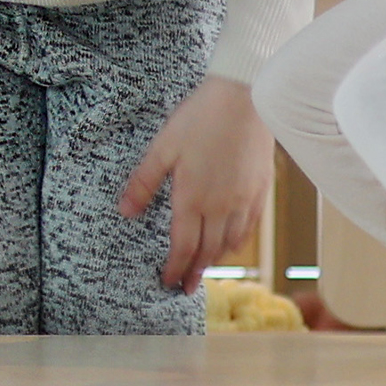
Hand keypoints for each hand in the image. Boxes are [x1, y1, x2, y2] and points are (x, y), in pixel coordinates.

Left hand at [123, 77, 272, 290]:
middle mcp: (220, 207)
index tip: (168, 281)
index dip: (175, 268)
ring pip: (230, 243)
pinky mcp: (259, 192)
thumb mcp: (163, 148)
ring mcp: (243, 201)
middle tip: (186, 287)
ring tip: (205, 267)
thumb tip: (125, 211)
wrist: (244, 99)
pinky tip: (231, 244)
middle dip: (194, 272)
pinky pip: (249, 228)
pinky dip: (238, 242)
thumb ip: (144, 182)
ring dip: (215, 259)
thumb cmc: (200, 119)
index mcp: (193, 198)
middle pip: (207, 252)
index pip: (183, 246)